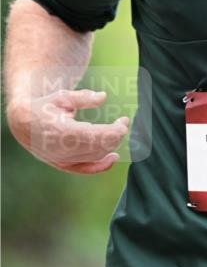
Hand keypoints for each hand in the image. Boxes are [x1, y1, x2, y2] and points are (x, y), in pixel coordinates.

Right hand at [8, 88, 129, 173]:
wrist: (23, 123)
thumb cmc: (44, 107)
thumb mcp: (62, 97)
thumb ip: (83, 98)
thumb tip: (103, 97)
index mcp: (61, 131)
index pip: (97, 136)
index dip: (115, 131)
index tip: (124, 121)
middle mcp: (62, 150)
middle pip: (99, 147)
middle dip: (116, 136)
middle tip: (124, 122)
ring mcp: (61, 160)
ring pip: (94, 157)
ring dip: (111, 146)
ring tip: (118, 132)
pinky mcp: (62, 165)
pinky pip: (85, 169)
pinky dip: (101, 166)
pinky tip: (113, 157)